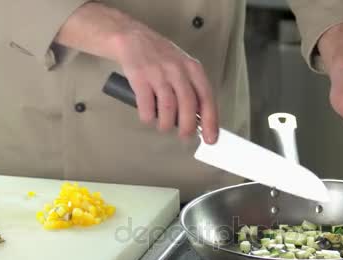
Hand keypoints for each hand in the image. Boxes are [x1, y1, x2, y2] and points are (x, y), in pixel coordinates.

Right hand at [55, 3, 218, 143]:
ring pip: (168, 108)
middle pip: (188, 105)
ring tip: (164, 127)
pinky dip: (148, 117)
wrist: (132, 38)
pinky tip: (148, 117)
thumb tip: (199, 119)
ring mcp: (158, 73)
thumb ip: (191, 89)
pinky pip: (147, 105)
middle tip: (185, 137)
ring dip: (167, 124)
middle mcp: (178, 70)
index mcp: (192, 68)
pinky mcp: (140, 77)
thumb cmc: (160, 57)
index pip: (207, 97)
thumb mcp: (182, 67)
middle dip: (187, 127)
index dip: (210, 121)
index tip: (210, 138)